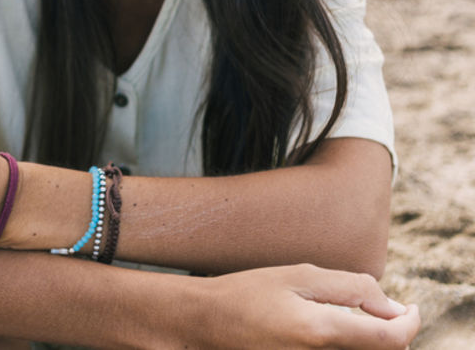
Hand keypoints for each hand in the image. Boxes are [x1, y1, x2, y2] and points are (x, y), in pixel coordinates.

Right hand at [196, 264, 419, 348]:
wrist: (207, 323)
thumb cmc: (249, 293)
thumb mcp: (299, 276)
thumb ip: (352, 288)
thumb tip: (392, 307)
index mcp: (321, 332)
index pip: (391, 340)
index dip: (411, 324)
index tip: (411, 309)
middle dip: (390, 335)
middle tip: (380, 312)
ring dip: (369, 344)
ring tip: (358, 323)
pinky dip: (347, 347)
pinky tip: (334, 334)